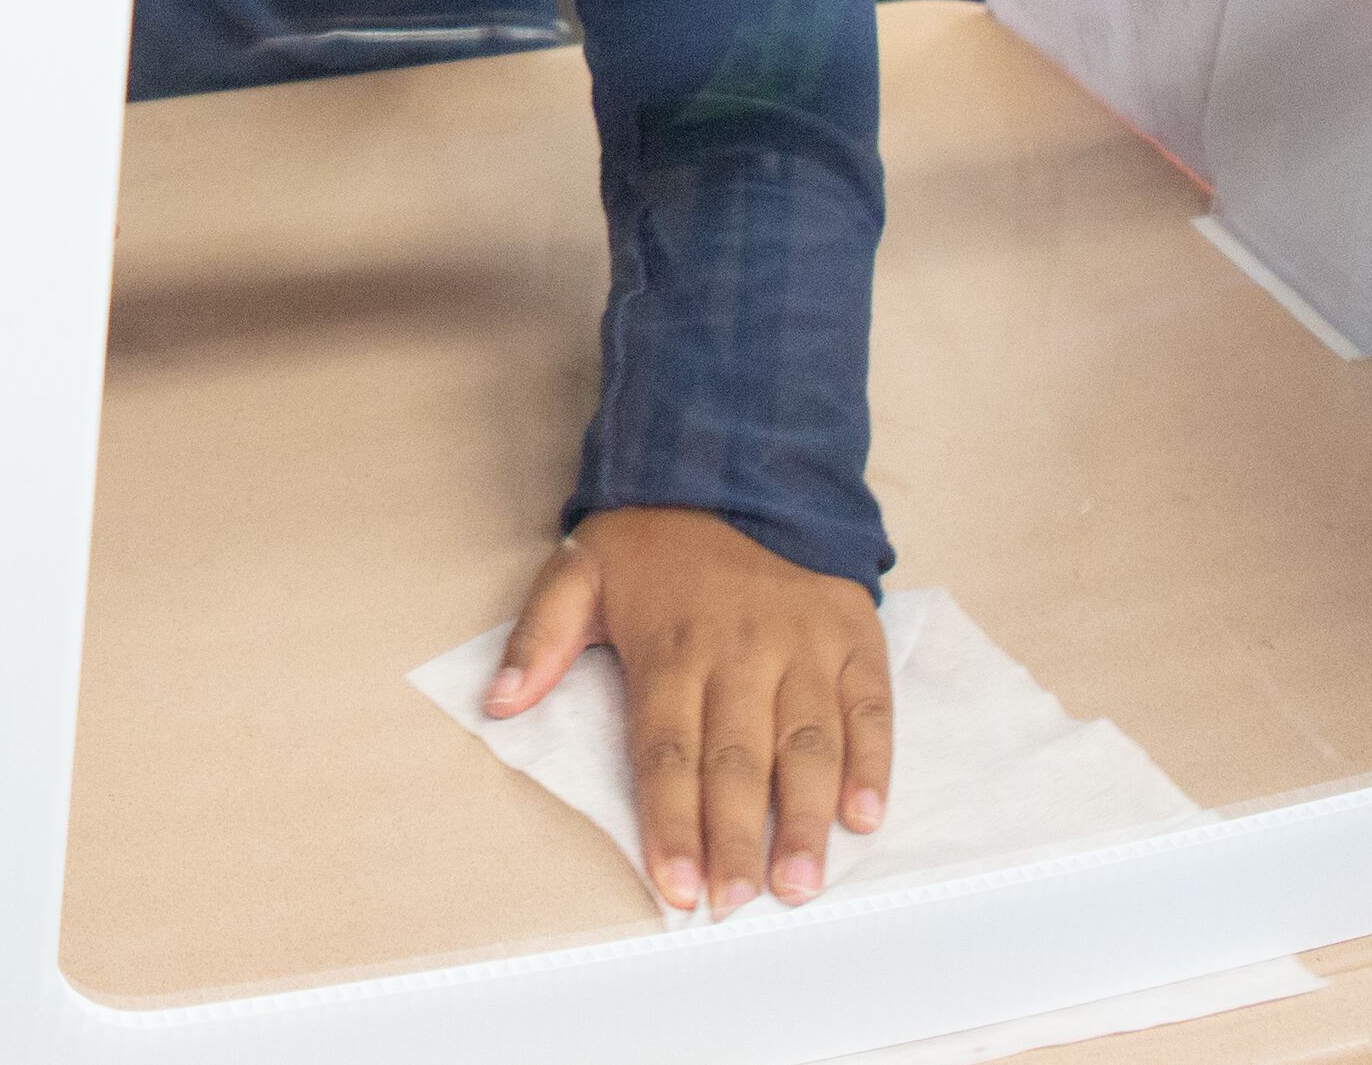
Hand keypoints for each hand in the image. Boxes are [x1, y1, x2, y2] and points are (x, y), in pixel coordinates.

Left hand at [485, 507, 890, 915]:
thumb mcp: (577, 571)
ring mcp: (803, 644)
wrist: (738, 468)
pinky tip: (864, 816)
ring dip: (806, 818)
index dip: (671, 823)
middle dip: (738, 839)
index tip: (677, 887)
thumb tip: (498, 703)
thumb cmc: (654, 544)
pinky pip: (870, 707)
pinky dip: (873, 763)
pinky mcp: (852, 636)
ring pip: (808, 743)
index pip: (667, 751)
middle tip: (738, 903)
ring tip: (799, 883)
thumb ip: (538, 639)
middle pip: (737, 760)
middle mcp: (740, 650)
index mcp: (670, 646)